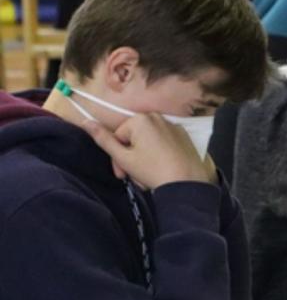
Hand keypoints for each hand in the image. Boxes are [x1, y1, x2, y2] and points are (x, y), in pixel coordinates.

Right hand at [82, 115, 213, 188]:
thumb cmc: (152, 170)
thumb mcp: (123, 157)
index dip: (117, 158)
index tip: (121, 174)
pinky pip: (165, 143)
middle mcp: (157, 116)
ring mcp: (173, 125)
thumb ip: (103, 139)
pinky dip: (161, 154)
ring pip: (149, 142)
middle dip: (131, 158)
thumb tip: (86, 121)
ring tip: (150, 176)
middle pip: (134, 139)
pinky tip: (164, 169)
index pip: (118, 137)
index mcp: (140, 119)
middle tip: (135, 177)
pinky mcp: (184, 136)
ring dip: (145, 158)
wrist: (187, 182)